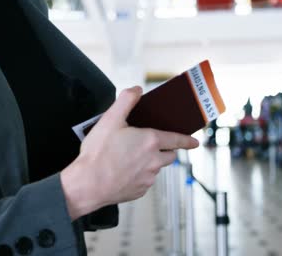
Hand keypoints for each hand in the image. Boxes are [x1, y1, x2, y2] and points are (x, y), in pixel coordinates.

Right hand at [61, 86, 198, 219]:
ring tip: (127, 158)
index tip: (194, 142)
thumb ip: (126, 100)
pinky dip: (138, 176)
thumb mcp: (109, 119)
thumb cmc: (97, 153)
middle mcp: (153, 161)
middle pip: (169, 155)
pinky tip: (122, 171)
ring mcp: (147, 178)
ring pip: (155, 169)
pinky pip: (144, 181)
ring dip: (149, 163)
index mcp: (150, 141)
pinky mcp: (139, 191)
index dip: (187, 140)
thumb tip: (137, 90)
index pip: (177, 140)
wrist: (87, 184)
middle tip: (149, 146)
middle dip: (166, 150)